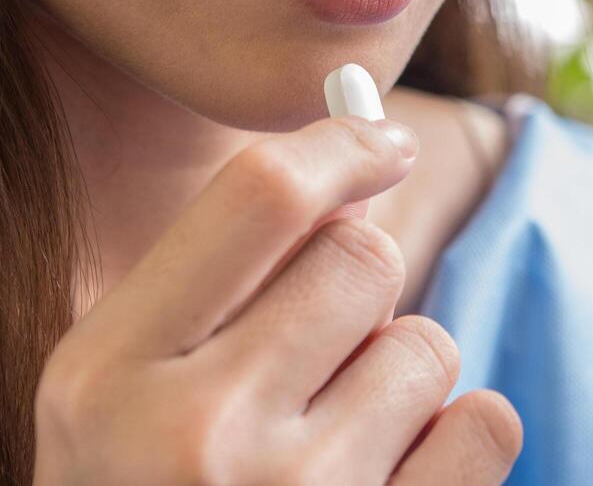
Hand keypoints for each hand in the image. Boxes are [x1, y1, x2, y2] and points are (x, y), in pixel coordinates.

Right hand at [30, 115, 522, 484]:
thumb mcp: (112, 392)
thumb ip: (206, 283)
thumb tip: (351, 163)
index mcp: (107, 371)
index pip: (260, 197)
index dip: (339, 142)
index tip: (381, 139)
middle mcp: (196, 436)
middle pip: (360, 256)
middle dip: (356, 284)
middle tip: (318, 348)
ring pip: (424, 343)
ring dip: (400, 373)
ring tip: (335, 439)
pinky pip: (485, 426)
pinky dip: (458, 438)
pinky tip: (392, 477)